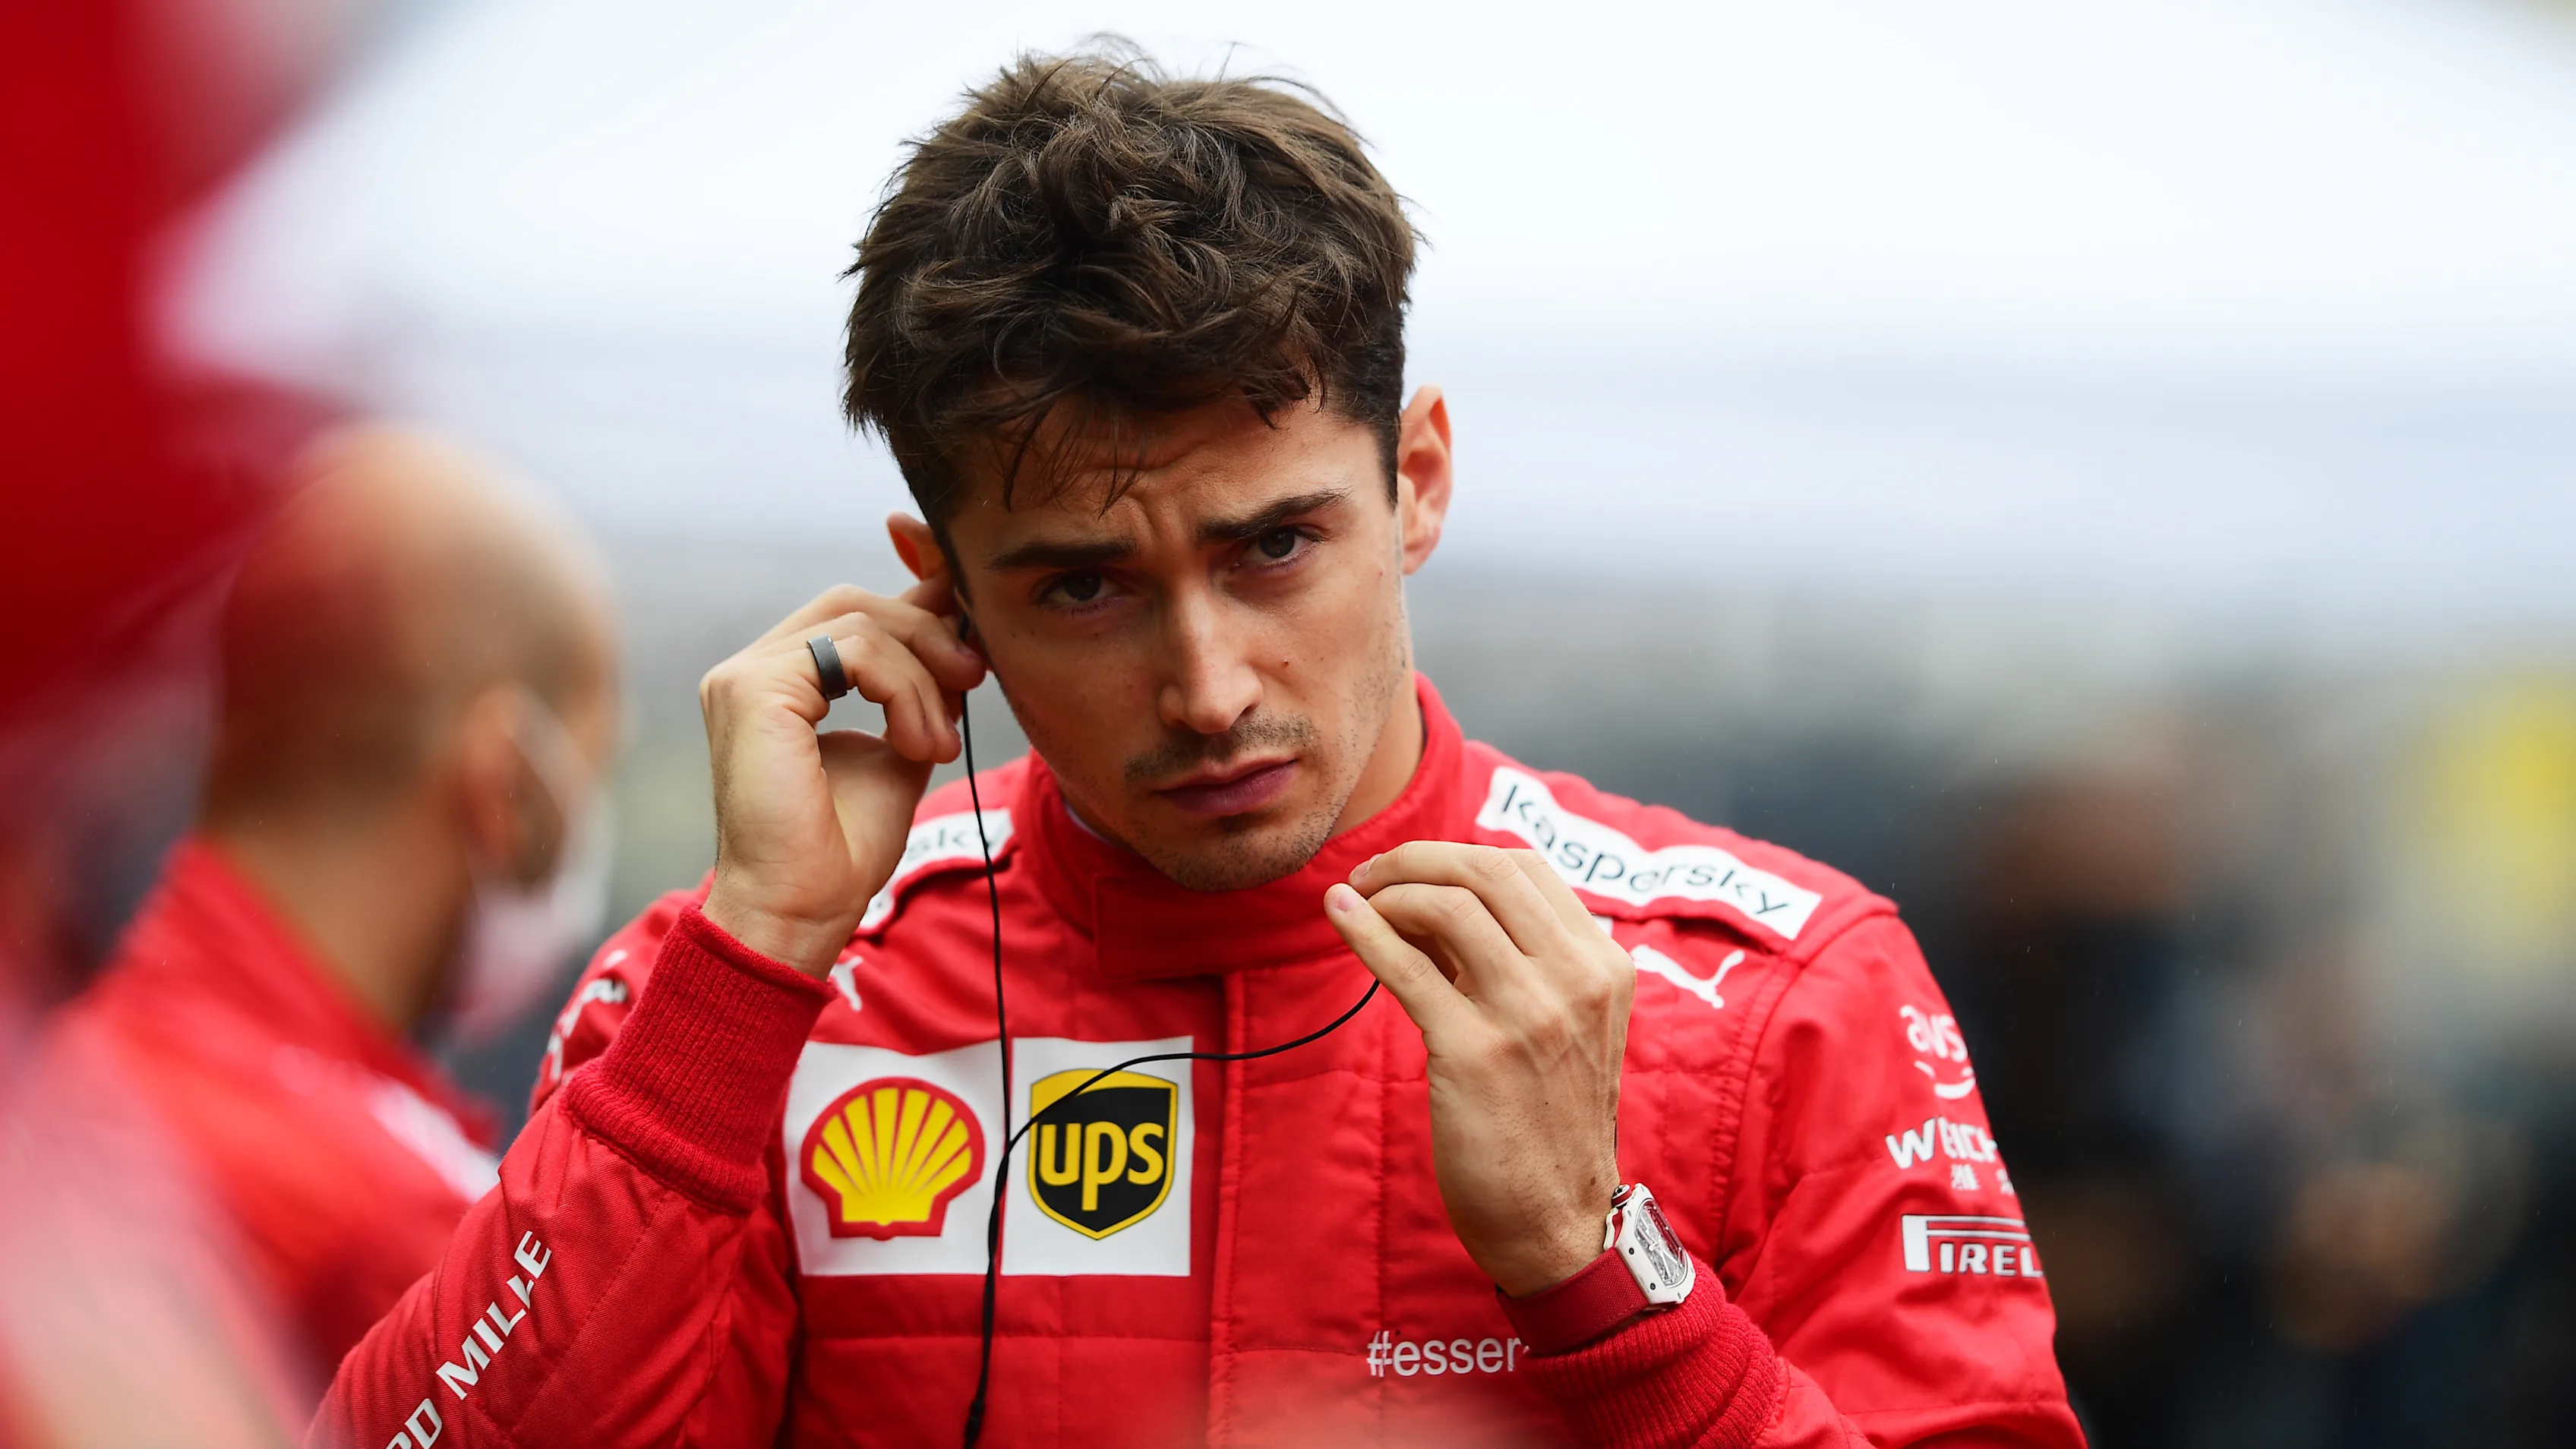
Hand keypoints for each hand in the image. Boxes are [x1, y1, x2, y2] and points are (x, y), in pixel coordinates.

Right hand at [698, 579, 985, 975]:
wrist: (803, 908)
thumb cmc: (844, 846)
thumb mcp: (900, 744)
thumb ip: (917, 686)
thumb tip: (956, 624)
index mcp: (780, 681)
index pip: (851, 611)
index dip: (917, 599)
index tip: (972, 627)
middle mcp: (753, 669)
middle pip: (856, 604)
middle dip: (928, 633)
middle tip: (974, 678)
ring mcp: (745, 675)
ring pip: (862, 624)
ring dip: (923, 678)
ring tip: (940, 741)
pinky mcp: (754, 688)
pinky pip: (854, 651)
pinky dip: (904, 691)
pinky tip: (917, 743)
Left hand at [1324, 843, 1634, 1295]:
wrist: (1559, 1221)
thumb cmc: (1548, 1121)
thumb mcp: (1562, 1026)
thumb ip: (1517, 962)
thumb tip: (1438, 897)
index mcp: (1602, 966)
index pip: (1524, 869)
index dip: (1456, 856)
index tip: (1411, 869)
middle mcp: (1575, 980)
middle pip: (1486, 872)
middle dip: (1416, 859)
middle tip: (1372, 875)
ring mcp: (1528, 1015)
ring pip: (1448, 907)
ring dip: (1390, 893)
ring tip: (1358, 904)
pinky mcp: (1474, 1053)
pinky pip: (1408, 968)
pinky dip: (1365, 931)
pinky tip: (1339, 915)